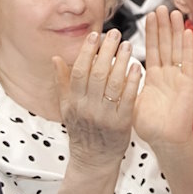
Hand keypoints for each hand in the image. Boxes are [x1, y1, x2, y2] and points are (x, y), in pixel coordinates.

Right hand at [53, 30, 139, 171]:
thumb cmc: (82, 132)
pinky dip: (132, 82)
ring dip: (121, 62)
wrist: (93, 160)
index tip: (94, 35)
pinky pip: (127, 99)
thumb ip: (62, 83)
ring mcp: (105, 116)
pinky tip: (137, 66)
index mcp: (73, 102)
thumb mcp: (66, 108)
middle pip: (97, 74)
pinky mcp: (122, 123)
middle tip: (114, 33)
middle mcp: (88, 108)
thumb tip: (55, 59)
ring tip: (127, 45)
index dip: (86, 52)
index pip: (79, 71)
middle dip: (106, 51)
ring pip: (113, 84)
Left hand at [132, 7, 192, 148]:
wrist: (165, 141)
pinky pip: (187, 63)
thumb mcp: (131, 101)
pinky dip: (187, 47)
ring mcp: (179, 78)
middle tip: (160, 7)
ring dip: (175, 31)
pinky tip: (187, 32)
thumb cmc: (149, 126)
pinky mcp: (188, 85)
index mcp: (155, 78)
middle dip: (162, 26)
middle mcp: (168, 75)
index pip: (153, 50)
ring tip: (173, 12)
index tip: (149, 16)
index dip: (152, 33)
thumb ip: (123, 85)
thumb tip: (108, 74)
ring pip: (176, 49)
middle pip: (165, 45)